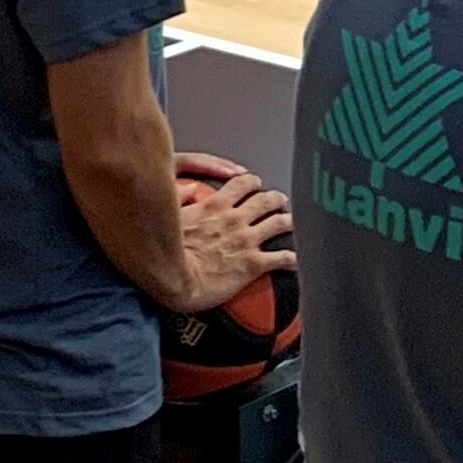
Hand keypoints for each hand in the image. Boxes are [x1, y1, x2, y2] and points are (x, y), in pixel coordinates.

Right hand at [171, 163, 292, 313]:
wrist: (174, 279)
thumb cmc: (165, 252)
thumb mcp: (166, 215)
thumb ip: (178, 197)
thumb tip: (186, 188)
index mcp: (215, 206)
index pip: (243, 184)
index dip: (252, 182)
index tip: (255, 185)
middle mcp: (235, 219)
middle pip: (266, 200)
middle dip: (276, 199)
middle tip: (280, 201)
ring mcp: (247, 240)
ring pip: (278, 223)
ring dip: (288, 222)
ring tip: (292, 223)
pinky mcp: (253, 264)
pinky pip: (282, 258)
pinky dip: (293, 259)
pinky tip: (298, 261)